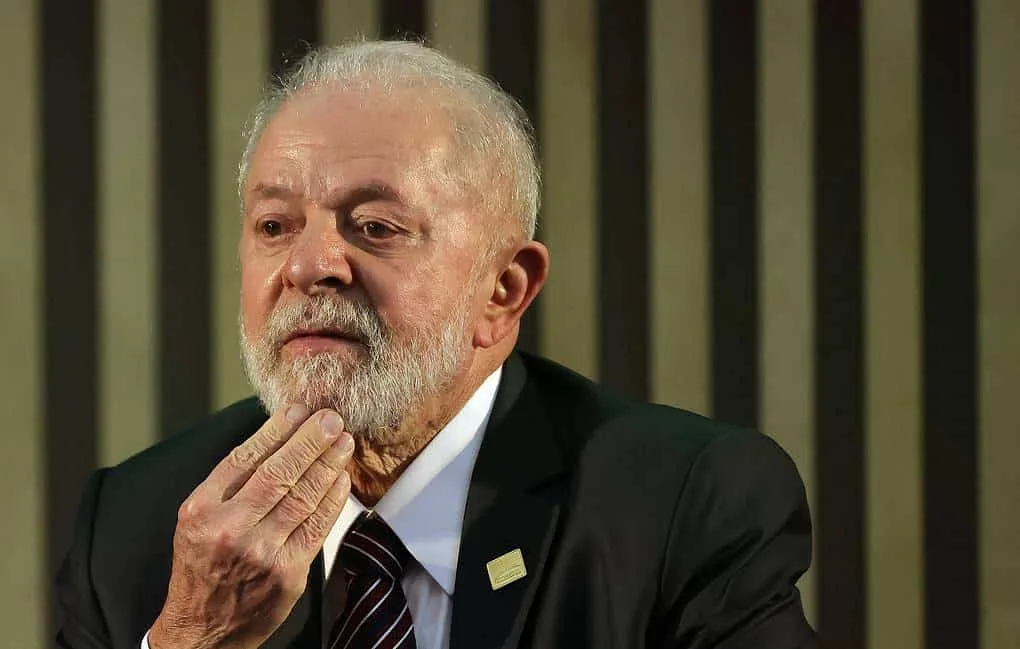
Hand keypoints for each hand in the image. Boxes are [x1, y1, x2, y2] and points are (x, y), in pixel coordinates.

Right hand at [148, 404, 353, 648]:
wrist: (201, 631)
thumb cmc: (202, 567)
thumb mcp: (196, 521)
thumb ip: (229, 485)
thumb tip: (277, 439)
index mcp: (201, 509)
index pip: (245, 457)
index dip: (277, 429)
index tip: (300, 409)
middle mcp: (229, 528)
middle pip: (278, 472)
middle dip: (309, 440)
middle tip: (331, 418)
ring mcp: (260, 552)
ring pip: (302, 496)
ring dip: (328, 463)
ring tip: (343, 441)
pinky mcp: (287, 572)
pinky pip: (317, 526)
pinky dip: (332, 498)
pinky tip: (341, 478)